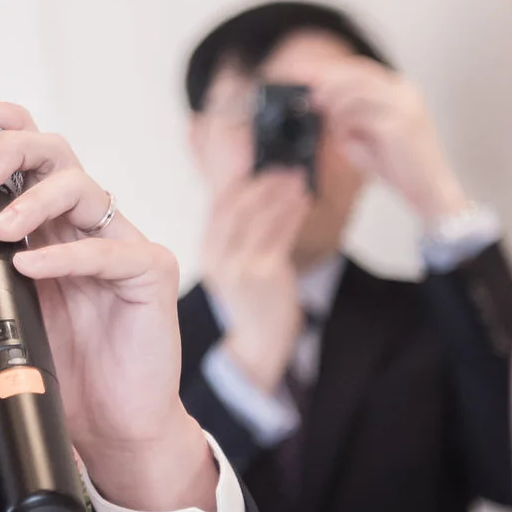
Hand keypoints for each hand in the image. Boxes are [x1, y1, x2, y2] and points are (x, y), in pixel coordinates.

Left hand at [0, 98, 215, 511]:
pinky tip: (29, 265)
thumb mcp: (3, 310)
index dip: (12, 125)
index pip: (36, 160)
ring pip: (84, 189)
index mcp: (55, 225)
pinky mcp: (151, 272)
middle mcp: (90, 225)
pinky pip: (109, 250)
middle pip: (60, 156)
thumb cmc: (67, 367)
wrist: (112, 428)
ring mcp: (124, 244)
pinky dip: (64, 256)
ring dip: (34, 202)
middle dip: (18, 149)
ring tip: (0, 230)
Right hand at [200, 169, 314, 393]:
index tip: (258, 167)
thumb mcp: (232, 268)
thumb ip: (237, 236)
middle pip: (238, 207)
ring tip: (297, 180)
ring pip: (260, 217)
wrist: (258, 345)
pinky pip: (279, 234)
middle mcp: (218, 259)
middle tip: (282, 169)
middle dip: (262, 183)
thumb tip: (254, 197)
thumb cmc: (251, 305)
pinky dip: (292, 214)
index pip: (218, 207)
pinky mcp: (264, 275)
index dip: (239, 183)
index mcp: (208, 254)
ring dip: (281, 194)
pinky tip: (303, 203)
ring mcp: (239, 267)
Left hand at [300, 55, 473, 225]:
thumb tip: (320, 103)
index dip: (334, 73)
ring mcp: (403, 107)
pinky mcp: (397, 126)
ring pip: (356, 95)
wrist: (431, 192)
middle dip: (329, 86)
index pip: (362, 69)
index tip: (310, 79)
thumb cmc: (402, 165)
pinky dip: (344, 128)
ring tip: (330, 128)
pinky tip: (342, 141)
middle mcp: (405, 93)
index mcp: (403, 90)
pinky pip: (359, 119)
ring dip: (336, 110)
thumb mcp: (373, 134)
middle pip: (357, 76)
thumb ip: (351, 117)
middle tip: (311, 100)